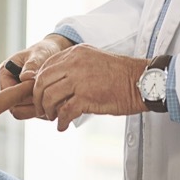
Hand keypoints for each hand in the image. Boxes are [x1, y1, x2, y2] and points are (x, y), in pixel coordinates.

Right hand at [0, 34, 73, 120]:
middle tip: (46, 95)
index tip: (37, 87)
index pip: (6, 93)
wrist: (53, 53)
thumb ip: (31, 65)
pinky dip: (43, 110)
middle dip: (30, 103)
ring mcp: (16, 97)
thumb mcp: (38, 54)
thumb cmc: (43, 50)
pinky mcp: (27, 104)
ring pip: (23, 113)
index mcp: (4, 73)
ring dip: (37, 108)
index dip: (21, 93)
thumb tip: (25, 77)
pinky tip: (54, 101)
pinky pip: (32, 114)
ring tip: (51, 98)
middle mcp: (8, 87)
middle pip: (13, 106)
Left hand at [33, 44, 148, 130]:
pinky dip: (61, 121)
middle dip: (38, 98)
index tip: (40, 95)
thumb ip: (74, 67)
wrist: (141, 81)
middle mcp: (74, 63)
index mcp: (75, 53)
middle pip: (42, 81)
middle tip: (43, 109)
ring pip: (49, 96)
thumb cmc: (120, 74)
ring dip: (48, 111)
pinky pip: (65, 111)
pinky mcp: (87, 96)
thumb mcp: (93, 60)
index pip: (45, 66)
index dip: (38, 83)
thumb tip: (57, 83)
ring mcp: (79, 79)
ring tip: (54, 117)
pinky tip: (63, 126)